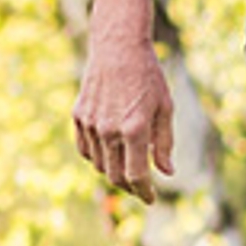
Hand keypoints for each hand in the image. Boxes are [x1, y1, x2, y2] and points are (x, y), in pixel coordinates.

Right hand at [74, 0, 176, 201]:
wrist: (118, 47)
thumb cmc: (148, 76)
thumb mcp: (165, 108)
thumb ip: (164, 143)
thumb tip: (167, 172)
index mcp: (135, 129)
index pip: (137, 176)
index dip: (144, 192)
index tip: (151, 198)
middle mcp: (109, 130)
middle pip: (116, 176)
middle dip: (130, 187)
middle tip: (141, 187)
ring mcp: (90, 124)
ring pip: (100, 165)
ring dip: (114, 173)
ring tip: (128, 167)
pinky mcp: (78, 116)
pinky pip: (86, 150)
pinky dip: (98, 158)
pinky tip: (110, 153)